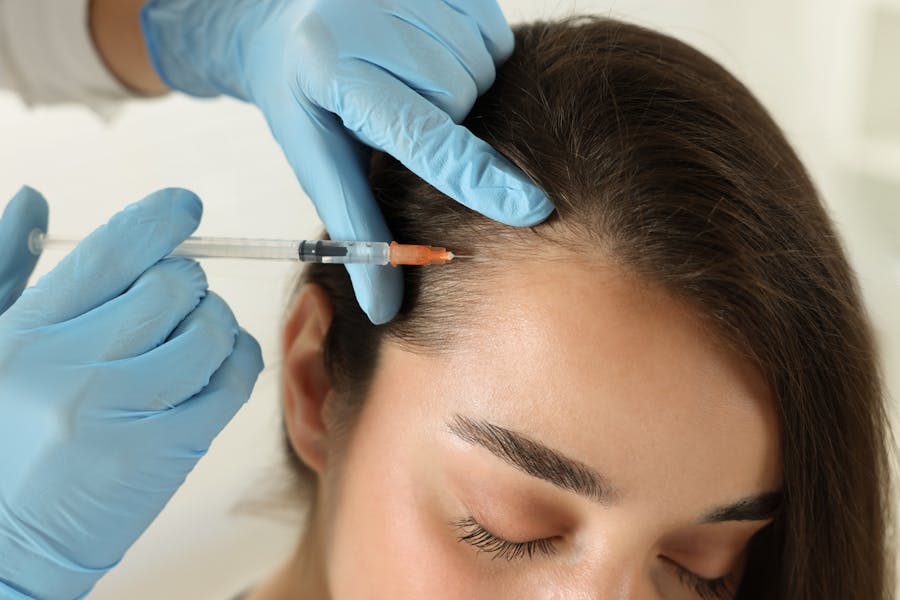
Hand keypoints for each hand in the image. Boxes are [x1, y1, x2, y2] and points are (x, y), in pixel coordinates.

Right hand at [0, 188, 262, 599]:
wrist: (4, 545)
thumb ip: (8, 266)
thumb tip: (36, 198)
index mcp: (27, 334)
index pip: (112, 252)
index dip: (161, 218)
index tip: (184, 207)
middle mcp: (75, 369)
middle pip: (173, 286)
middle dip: (185, 280)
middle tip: (174, 297)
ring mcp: (126, 414)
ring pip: (210, 330)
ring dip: (213, 320)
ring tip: (191, 333)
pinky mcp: (169, 452)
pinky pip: (233, 380)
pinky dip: (236, 358)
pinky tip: (214, 362)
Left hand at [140, 0, 554, 323]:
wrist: (290, 14)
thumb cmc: (305, 97)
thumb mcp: (317, 161)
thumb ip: (358, 226)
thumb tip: (385, 309)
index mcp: (335, 72)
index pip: (424, 137)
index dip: (479, 178)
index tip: (532, 208)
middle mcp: (371, 20)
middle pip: (461, 102)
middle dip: (448, 125)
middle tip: (402, 116)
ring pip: (481, 70)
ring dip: (461, 93)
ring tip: (413, 85)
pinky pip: (492, 37)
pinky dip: (475, 59)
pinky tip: (432, 60)